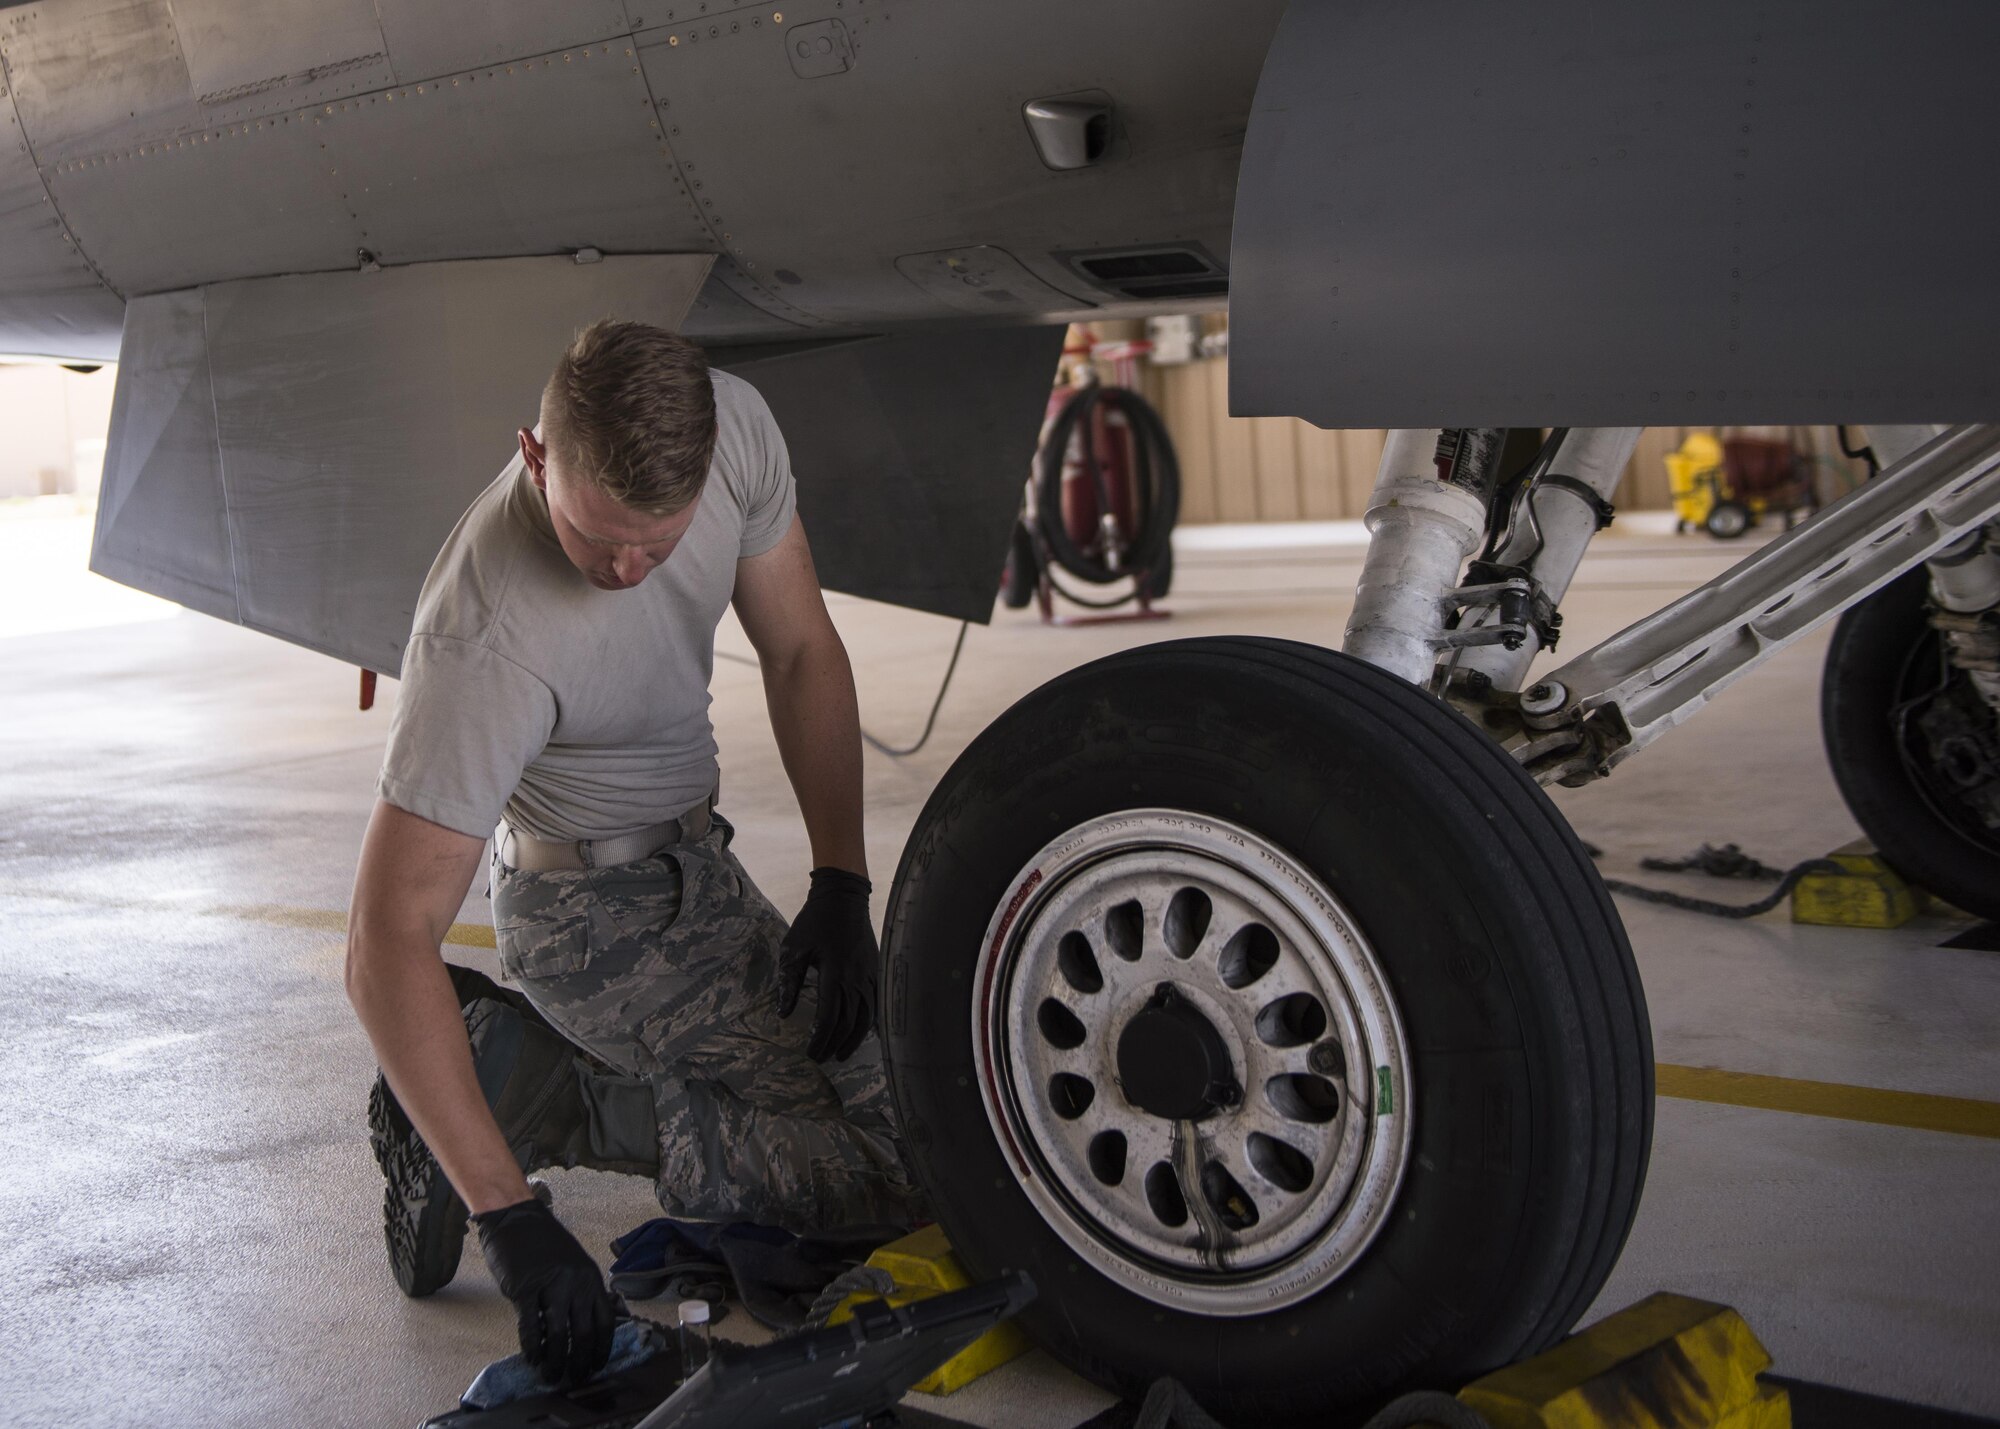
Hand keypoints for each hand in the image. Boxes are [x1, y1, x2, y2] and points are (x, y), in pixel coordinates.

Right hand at [474, 1197, 617, 1386]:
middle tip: (575, 1378)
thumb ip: (580, 1293)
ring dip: (556, 1361)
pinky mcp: (525, 1289)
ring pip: (558, 1335)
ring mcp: (551, 1285)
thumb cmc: (544, 1244)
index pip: (606, 1320)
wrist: (516, 1219)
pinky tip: (532, 1359)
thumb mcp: (573, 1265)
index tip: (598, 1366)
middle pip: (584, 1332)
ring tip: (552, 1376)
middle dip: (581, 1361)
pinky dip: (532, 1347)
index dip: (603, 1348)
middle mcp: (576, 1282)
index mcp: (591, 1278)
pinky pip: (531, 1326)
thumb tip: (584, 1330)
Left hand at [777, 867, 878, 1061]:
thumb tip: (784, 1013)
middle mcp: (855, 978)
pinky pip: (877, 1003)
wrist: (844, 898)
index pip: (829, 1017)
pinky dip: (870, 1022)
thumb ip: (789, 982)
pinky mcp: (876, 970)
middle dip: (834, 1044)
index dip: (820, 1039)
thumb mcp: (794, 949)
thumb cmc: (815, 921)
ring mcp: (869, 975)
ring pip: (866, 1017)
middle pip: (848, 1022)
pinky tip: (861, 1032)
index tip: (810, 1053)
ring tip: (841, 1054)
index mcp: (834, 973)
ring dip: (853, 1039)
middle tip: (821, 1058)